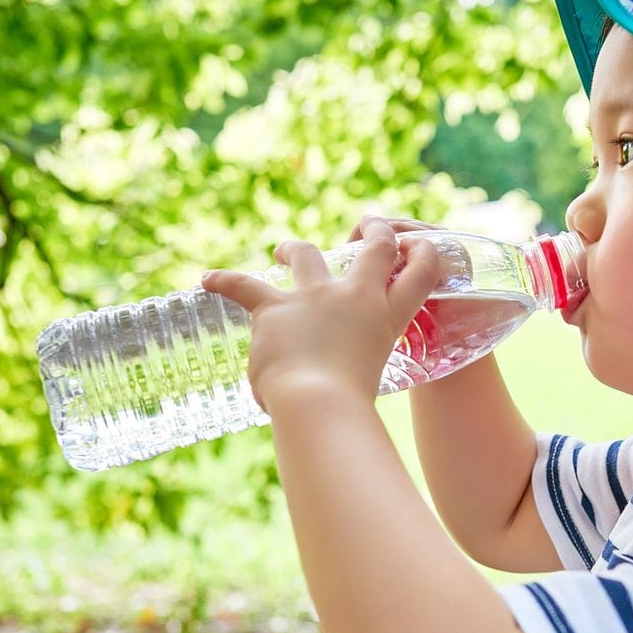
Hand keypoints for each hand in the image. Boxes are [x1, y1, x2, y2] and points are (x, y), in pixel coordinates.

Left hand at [199, 219, 440, 416]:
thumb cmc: (347, 406)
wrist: (319, 403)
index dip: (425, 254)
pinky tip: (207, 280)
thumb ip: (351, 373)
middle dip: (376, 232)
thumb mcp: (366, 382)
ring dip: (295, 249)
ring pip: (307, 254)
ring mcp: (315, 297)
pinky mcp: (275, 307)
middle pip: (377, 248)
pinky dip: (224, 282)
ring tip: (283, 250)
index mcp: (387, 320)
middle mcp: (356, 298)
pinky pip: (244, 286)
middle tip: (370, 226)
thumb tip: (331, 393)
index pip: (422, 274)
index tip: (418, 247)